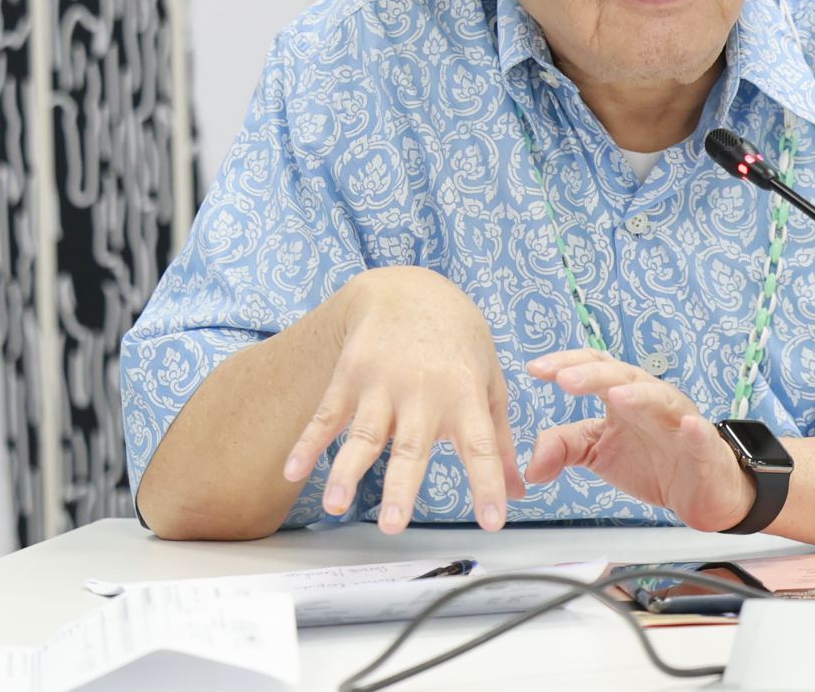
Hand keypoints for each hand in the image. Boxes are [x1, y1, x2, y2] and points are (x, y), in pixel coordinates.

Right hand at [283, 267, 526, 532]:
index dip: (488, 483)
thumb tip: (520, 490)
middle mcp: (423, 391)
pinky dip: (308, 443)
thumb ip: (499, 440)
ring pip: (364, 433)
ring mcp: (382, 383)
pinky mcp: (350, 376)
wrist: (407, 290)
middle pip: (412, 446)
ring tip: (335, 504)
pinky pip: (326, 414)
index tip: (493, 521)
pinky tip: (294, 471)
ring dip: (347, 470)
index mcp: (465, 395)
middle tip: (394, 525)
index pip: (480, 445)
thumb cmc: (457, 342)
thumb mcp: (488, 381)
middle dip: (401, 486)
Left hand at [523, 349, 756, 532]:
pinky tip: (689, 426)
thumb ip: (563, 448)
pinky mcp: (704, 449)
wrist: (699, 493)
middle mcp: (651, 399)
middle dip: (593, 376)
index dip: (566, 363)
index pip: (595, 367)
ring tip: (616, 396)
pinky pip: (701, 436)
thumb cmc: (651, 462)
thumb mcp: (598, 452)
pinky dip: (695, 430)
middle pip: (622, 376)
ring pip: (660, 399)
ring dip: (639, 396)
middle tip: (564, 379)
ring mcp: (680, 421)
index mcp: (624, 395)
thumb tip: (530, 467)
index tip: (535, 369)